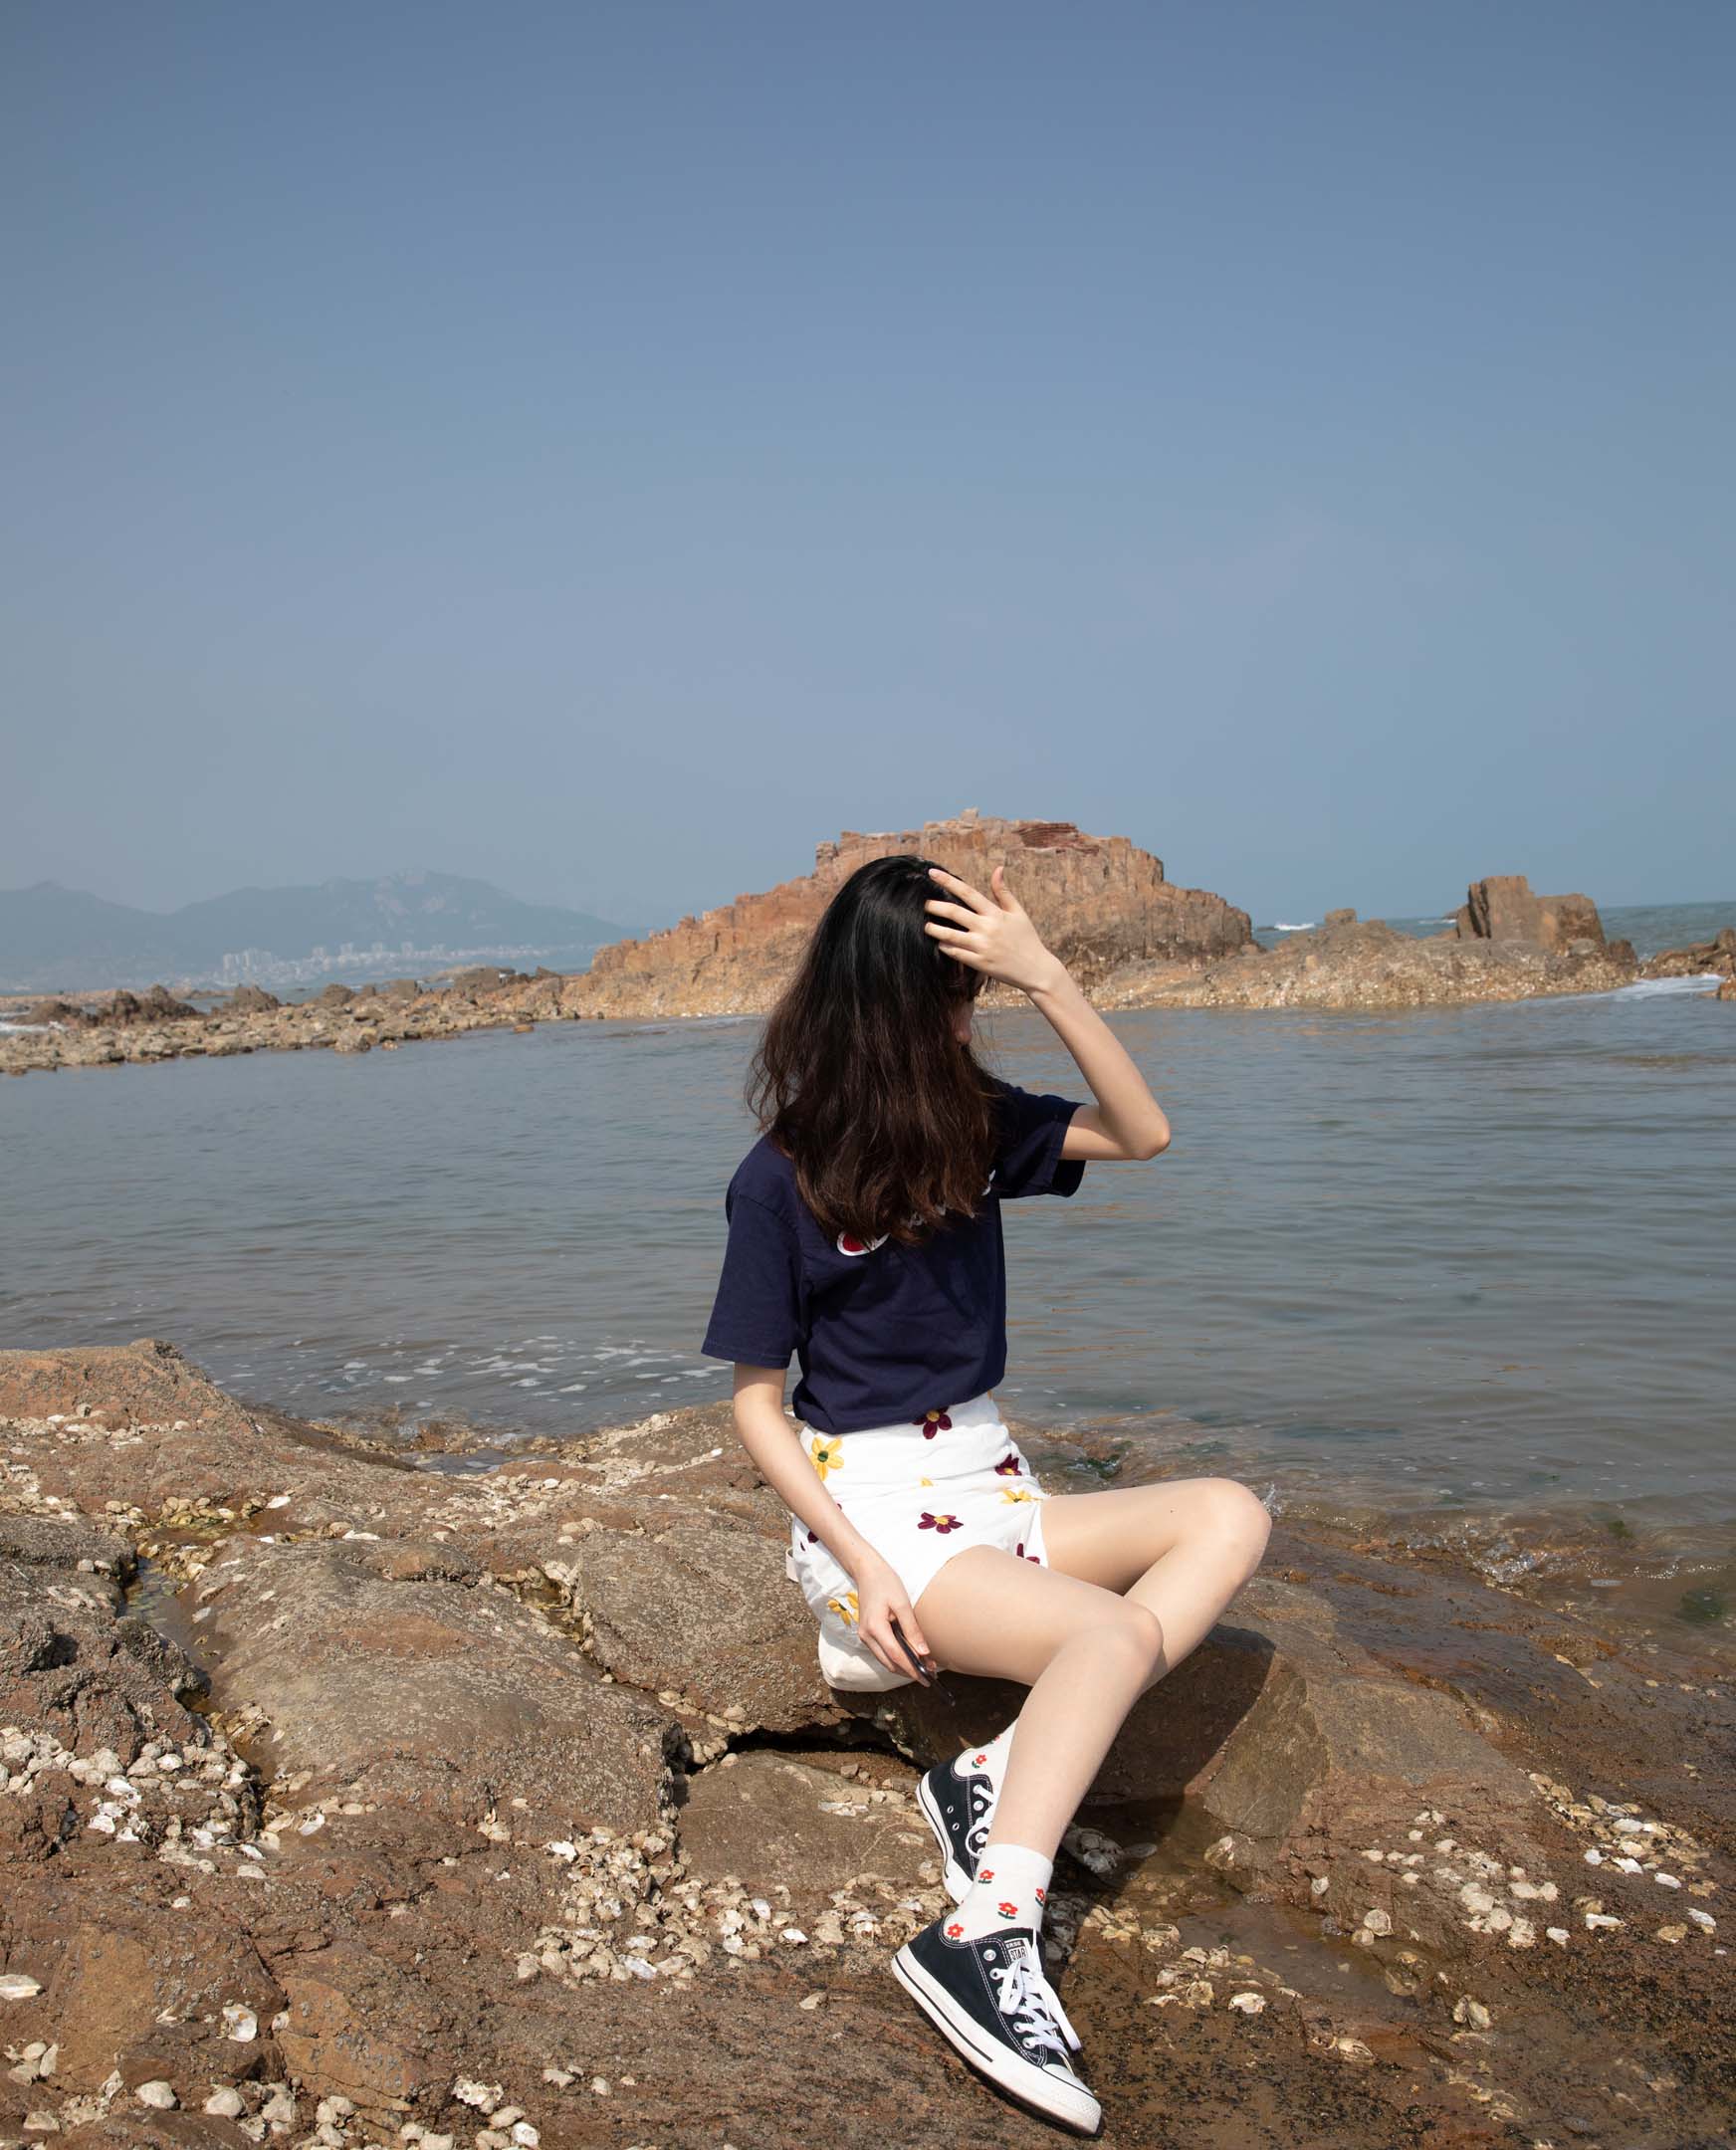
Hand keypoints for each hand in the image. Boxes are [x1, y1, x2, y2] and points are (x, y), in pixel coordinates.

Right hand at [852, 1549, 938, 1683]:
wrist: (866, 1571)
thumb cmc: (886, 1583)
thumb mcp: (902, 1604)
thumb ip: (912, 1630)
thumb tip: (924, 1653)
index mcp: (875, 1628)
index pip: (896, 1656)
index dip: (912, 1669)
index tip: (927, 1678)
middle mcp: (866, 1636)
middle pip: (889, 1663)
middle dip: (909, 1671)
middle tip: (930, 1675)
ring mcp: (865, 1636)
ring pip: (885, 1660)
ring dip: (903, 1666)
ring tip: (924, 1667)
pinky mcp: (867, 1633)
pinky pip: (882, 1652)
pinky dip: (896, 1657)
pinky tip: (910, 1656)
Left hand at [924, 864, 1067, 996]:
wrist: (1035, 969)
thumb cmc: (1027, 939)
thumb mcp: (1018, 913)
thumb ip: (1003, 892)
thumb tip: (998, 869)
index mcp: (995, 914)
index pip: (967, 893)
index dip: (948, 881)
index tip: (932, 873)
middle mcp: (987, 928)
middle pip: (954, 913)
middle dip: (935, 907)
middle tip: (925, 904)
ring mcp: (982, 947)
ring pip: (950, 936)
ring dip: (935, 929)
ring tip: (927, 926)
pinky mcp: (979, 964)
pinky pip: (956, 954)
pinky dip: (946, 948)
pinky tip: (941, 944)